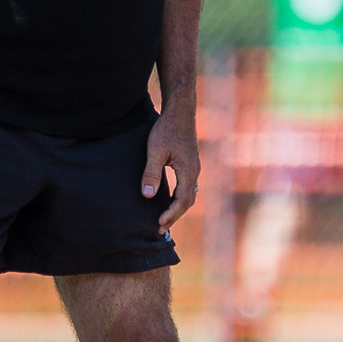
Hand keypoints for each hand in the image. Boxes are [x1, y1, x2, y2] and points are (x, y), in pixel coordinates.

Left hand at [141, 105, 200, 231]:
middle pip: (187, 201)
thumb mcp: (155, 151)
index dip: (171, 214)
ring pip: (189, 195)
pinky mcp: (190, 163)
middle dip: (174, 216)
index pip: (182, 201)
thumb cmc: (166, 129)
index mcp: (188, 171)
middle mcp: (194, 172)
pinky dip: (179, 198)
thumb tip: (148, 196)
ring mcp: (193, 167)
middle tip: (160, 229)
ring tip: (165, 219)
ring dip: (177, 209)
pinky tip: (170, 201)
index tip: (159, 224)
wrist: (180, 111)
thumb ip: (151, 174)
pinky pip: (187, 187)